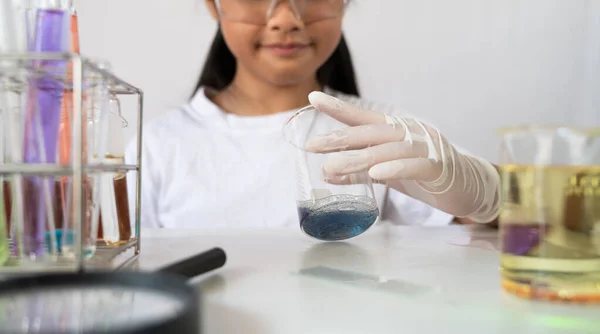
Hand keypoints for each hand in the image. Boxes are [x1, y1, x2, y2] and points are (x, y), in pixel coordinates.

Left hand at [305, 91, 500, 223]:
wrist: (469, 187)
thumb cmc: (425, 177)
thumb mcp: (387, 174)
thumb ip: (360, 171)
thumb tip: (326, 172)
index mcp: (396, 130)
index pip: (363, 118)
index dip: (338, 108)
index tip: (312, 98)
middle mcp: (409, 133)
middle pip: (370, 133)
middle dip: (339, 138)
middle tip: (311, 146)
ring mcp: (425, 147)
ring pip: (387, 150)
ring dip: (358, 158)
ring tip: (331, 167)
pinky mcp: (439, 167)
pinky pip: (414, 166)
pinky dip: (393, 169)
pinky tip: (374, 175)